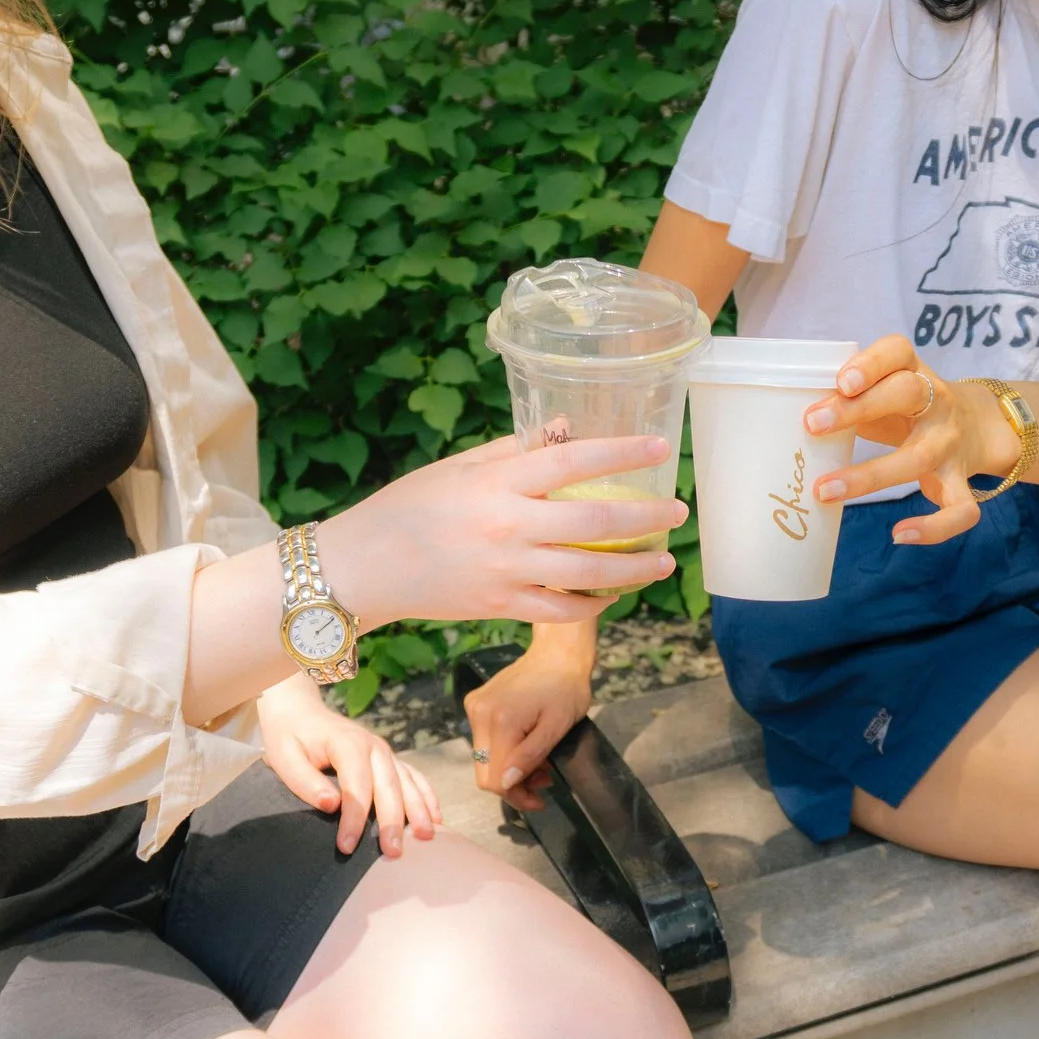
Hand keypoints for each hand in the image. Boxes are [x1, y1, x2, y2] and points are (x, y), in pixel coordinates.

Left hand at [257, 675, 441, 856]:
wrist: (300, 711)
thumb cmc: (289, 737)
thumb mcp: (284, 757)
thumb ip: (305, 781)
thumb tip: (332, 805)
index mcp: (348, 744)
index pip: (356, 787)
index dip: (354, 819)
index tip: (347, 846)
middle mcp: (374, 746)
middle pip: (389, 787)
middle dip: (392, 822)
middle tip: (394, 853)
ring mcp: (385, 752)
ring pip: (408, 783)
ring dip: (419, 811)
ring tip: (426, 838)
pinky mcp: (390, 758)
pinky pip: (415, 777)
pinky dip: (427, 797)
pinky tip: (436, 819)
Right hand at [320, 434, 687, 626]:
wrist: (363, 568)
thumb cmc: (407, 507)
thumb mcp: (458, 467)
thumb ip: (515, 449)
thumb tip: (568, 429)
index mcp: (497, 483)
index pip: (573, 461)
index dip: (621, 453)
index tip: (659, 447)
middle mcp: (508, 527)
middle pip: (595, 522)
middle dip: (645, 518)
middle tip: (676, 512)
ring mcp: (507, 572)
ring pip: (588, 574)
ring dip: (633, 569)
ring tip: (662, 562)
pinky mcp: (501, 606)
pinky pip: (561, 609)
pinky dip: (593, 603)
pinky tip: (613, 593)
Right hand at [463, 635, 594, 810]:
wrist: (558, 654)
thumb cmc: (566, 688)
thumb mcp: (557, 727)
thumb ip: (530, 756)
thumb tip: (507, 783)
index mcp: (500, 722)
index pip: (495, 780)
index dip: (517, 797)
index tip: (540, 799)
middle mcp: (479, 714)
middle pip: (485, 772)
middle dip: (513, 785)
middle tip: (543, 779)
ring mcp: (474, 707)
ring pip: (484, 759)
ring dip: (509, 768)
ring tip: (539, 761)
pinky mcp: (476, 702)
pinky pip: (484, 741)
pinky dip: (504, 750)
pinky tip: (525, 743)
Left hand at [801, 335, 1023, 545]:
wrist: (977, 428)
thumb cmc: (907, 410)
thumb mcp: (884, 393)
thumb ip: (850, 401)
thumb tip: (790, 423)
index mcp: (915, 373)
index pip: (898, 352)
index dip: (870, 363)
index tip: (840, 381)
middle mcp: (938, 404)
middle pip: (906, 393)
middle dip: (859, 408)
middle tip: (812, 425)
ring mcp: (950, 445)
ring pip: (917, 457)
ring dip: (868, 476)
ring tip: (824, 491)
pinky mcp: (960, 481)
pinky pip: (959, 510)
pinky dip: (934, 528)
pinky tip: (899, 535)